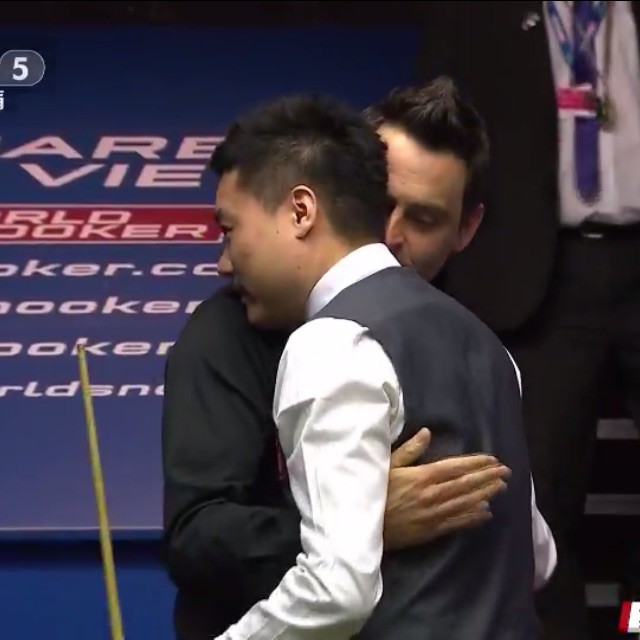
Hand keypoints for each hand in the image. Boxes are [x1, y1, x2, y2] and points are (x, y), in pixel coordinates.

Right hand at [383, 428, 509, 549]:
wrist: (363, 526)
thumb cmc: (373, 491)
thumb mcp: (387, 465)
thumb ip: (409, 450)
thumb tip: (428, 432)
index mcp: (422, 476)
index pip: (456, 467)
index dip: (476, 463)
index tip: (492, 460)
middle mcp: (432, 494)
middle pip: (466, 484)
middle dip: (488, 477)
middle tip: (506, 472)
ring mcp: (433, 514)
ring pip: (466, 503)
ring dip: (486, 494)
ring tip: (501, 488)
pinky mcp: (431, 531)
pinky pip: (457, 523)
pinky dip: (473, 517)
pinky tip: (486, 513)